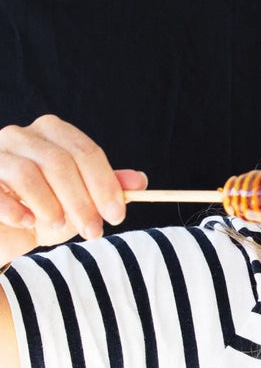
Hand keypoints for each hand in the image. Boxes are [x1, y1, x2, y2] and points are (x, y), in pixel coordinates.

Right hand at [0, 114, 146, 263]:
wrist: (6, 228)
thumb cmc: (47, 209)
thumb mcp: (83, 201)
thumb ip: (108, 189)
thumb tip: (140, 181)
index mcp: (52, 134)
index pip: (85, 151)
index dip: (105, 185)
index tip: (117, 216)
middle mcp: (20, 136)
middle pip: (59, 162)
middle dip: (82, 203)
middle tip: (94, 232)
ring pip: (27, 173)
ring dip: (51, 208)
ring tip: (59, 227)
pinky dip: (16, 209)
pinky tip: (28, 223)